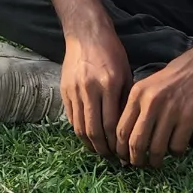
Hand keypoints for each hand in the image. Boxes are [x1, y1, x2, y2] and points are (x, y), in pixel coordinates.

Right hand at [60, 26, 132, 157]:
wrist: (86, 34)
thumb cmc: (111, 52)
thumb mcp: (126, 74)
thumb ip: (125, 100)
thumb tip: (128, 128)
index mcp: (109, 85)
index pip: (111, 125)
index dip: (117, 143)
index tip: (124, 153)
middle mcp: (90, 89)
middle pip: (94, 131)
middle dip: (103, 149)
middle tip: (112, 158)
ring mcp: (74, 91)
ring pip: (80, 127)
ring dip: (90, 144)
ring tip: (99, 151)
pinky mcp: (64, 90)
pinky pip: (71, 118)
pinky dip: (79, 131)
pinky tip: (88, 136)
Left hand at [115, 39, 192, 167]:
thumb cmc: (175, 78)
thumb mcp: (148, 86)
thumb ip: (137, 109)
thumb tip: (127, 139)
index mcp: (136, 95)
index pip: (121, 129)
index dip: (120, 149)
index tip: (123, 157)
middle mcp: (150, 104)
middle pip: (136, 143)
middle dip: (135, 160)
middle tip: (139, 165)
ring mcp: (170, 112)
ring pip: (156, 149)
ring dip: (155, 160)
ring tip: (156, 162)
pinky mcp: (188, 119)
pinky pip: (177, 146)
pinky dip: (175, 152)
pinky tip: (176, 148)